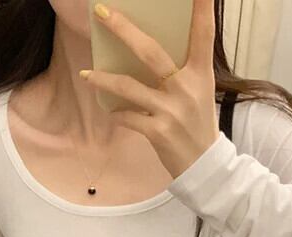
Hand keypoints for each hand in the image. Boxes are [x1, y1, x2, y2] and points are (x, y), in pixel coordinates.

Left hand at [82, 0, 219, 178]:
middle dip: (124, 30)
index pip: (204, 34)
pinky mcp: (158, 131)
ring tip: (86, 75)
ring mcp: (170, 111)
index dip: (202, 8)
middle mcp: (186, 88)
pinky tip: (110, 110)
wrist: (205, 166)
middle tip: (102, 12)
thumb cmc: (198, 125)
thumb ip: (182, 71)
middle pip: (150, 52)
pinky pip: (127, 117)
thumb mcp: (200, 93)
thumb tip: (148, 50)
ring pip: (128, 87)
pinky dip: (117, 113)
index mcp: (201, 75)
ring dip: (103, 79)